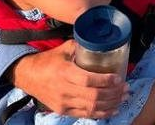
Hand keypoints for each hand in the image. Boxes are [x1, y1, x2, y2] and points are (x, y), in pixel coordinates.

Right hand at [11, 40, 127, 117]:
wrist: (28, 76)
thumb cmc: (47, 61)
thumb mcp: (63, 49)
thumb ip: (80, 45)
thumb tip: (99, 39)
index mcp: (65, 72)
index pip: (88, 80)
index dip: (106, 81)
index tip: (119, 78)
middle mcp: (64, 90)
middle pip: (93, 96)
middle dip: (113, 94)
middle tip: (126, 89)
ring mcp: (63, 103)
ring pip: (91, 108)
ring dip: (110, 105)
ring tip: (123, 98)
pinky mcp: (63, 111)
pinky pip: (85, 114)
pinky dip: (101, 114)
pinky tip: (112, 110)